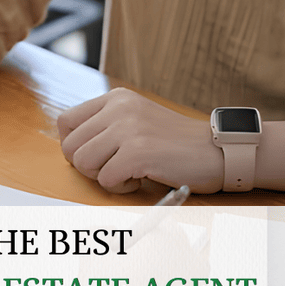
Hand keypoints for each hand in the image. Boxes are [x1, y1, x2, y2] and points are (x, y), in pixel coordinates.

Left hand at [57, 88, 223, 193]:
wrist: (219, 151)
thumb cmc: (175, 144)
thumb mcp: (136, 120)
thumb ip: (105, 126)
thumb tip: (71, 145)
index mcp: (115, 98)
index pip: (65, 121)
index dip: (74, 145)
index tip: (97, 155)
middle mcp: (118, 108)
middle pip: (69, 147)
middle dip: (88, 166)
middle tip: (115, 167)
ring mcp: (127, 129)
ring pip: (82, 163)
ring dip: (102, 177)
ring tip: (129, 172)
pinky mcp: (137, 152)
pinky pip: (105, 179)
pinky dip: (120, 187)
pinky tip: (141, 179)